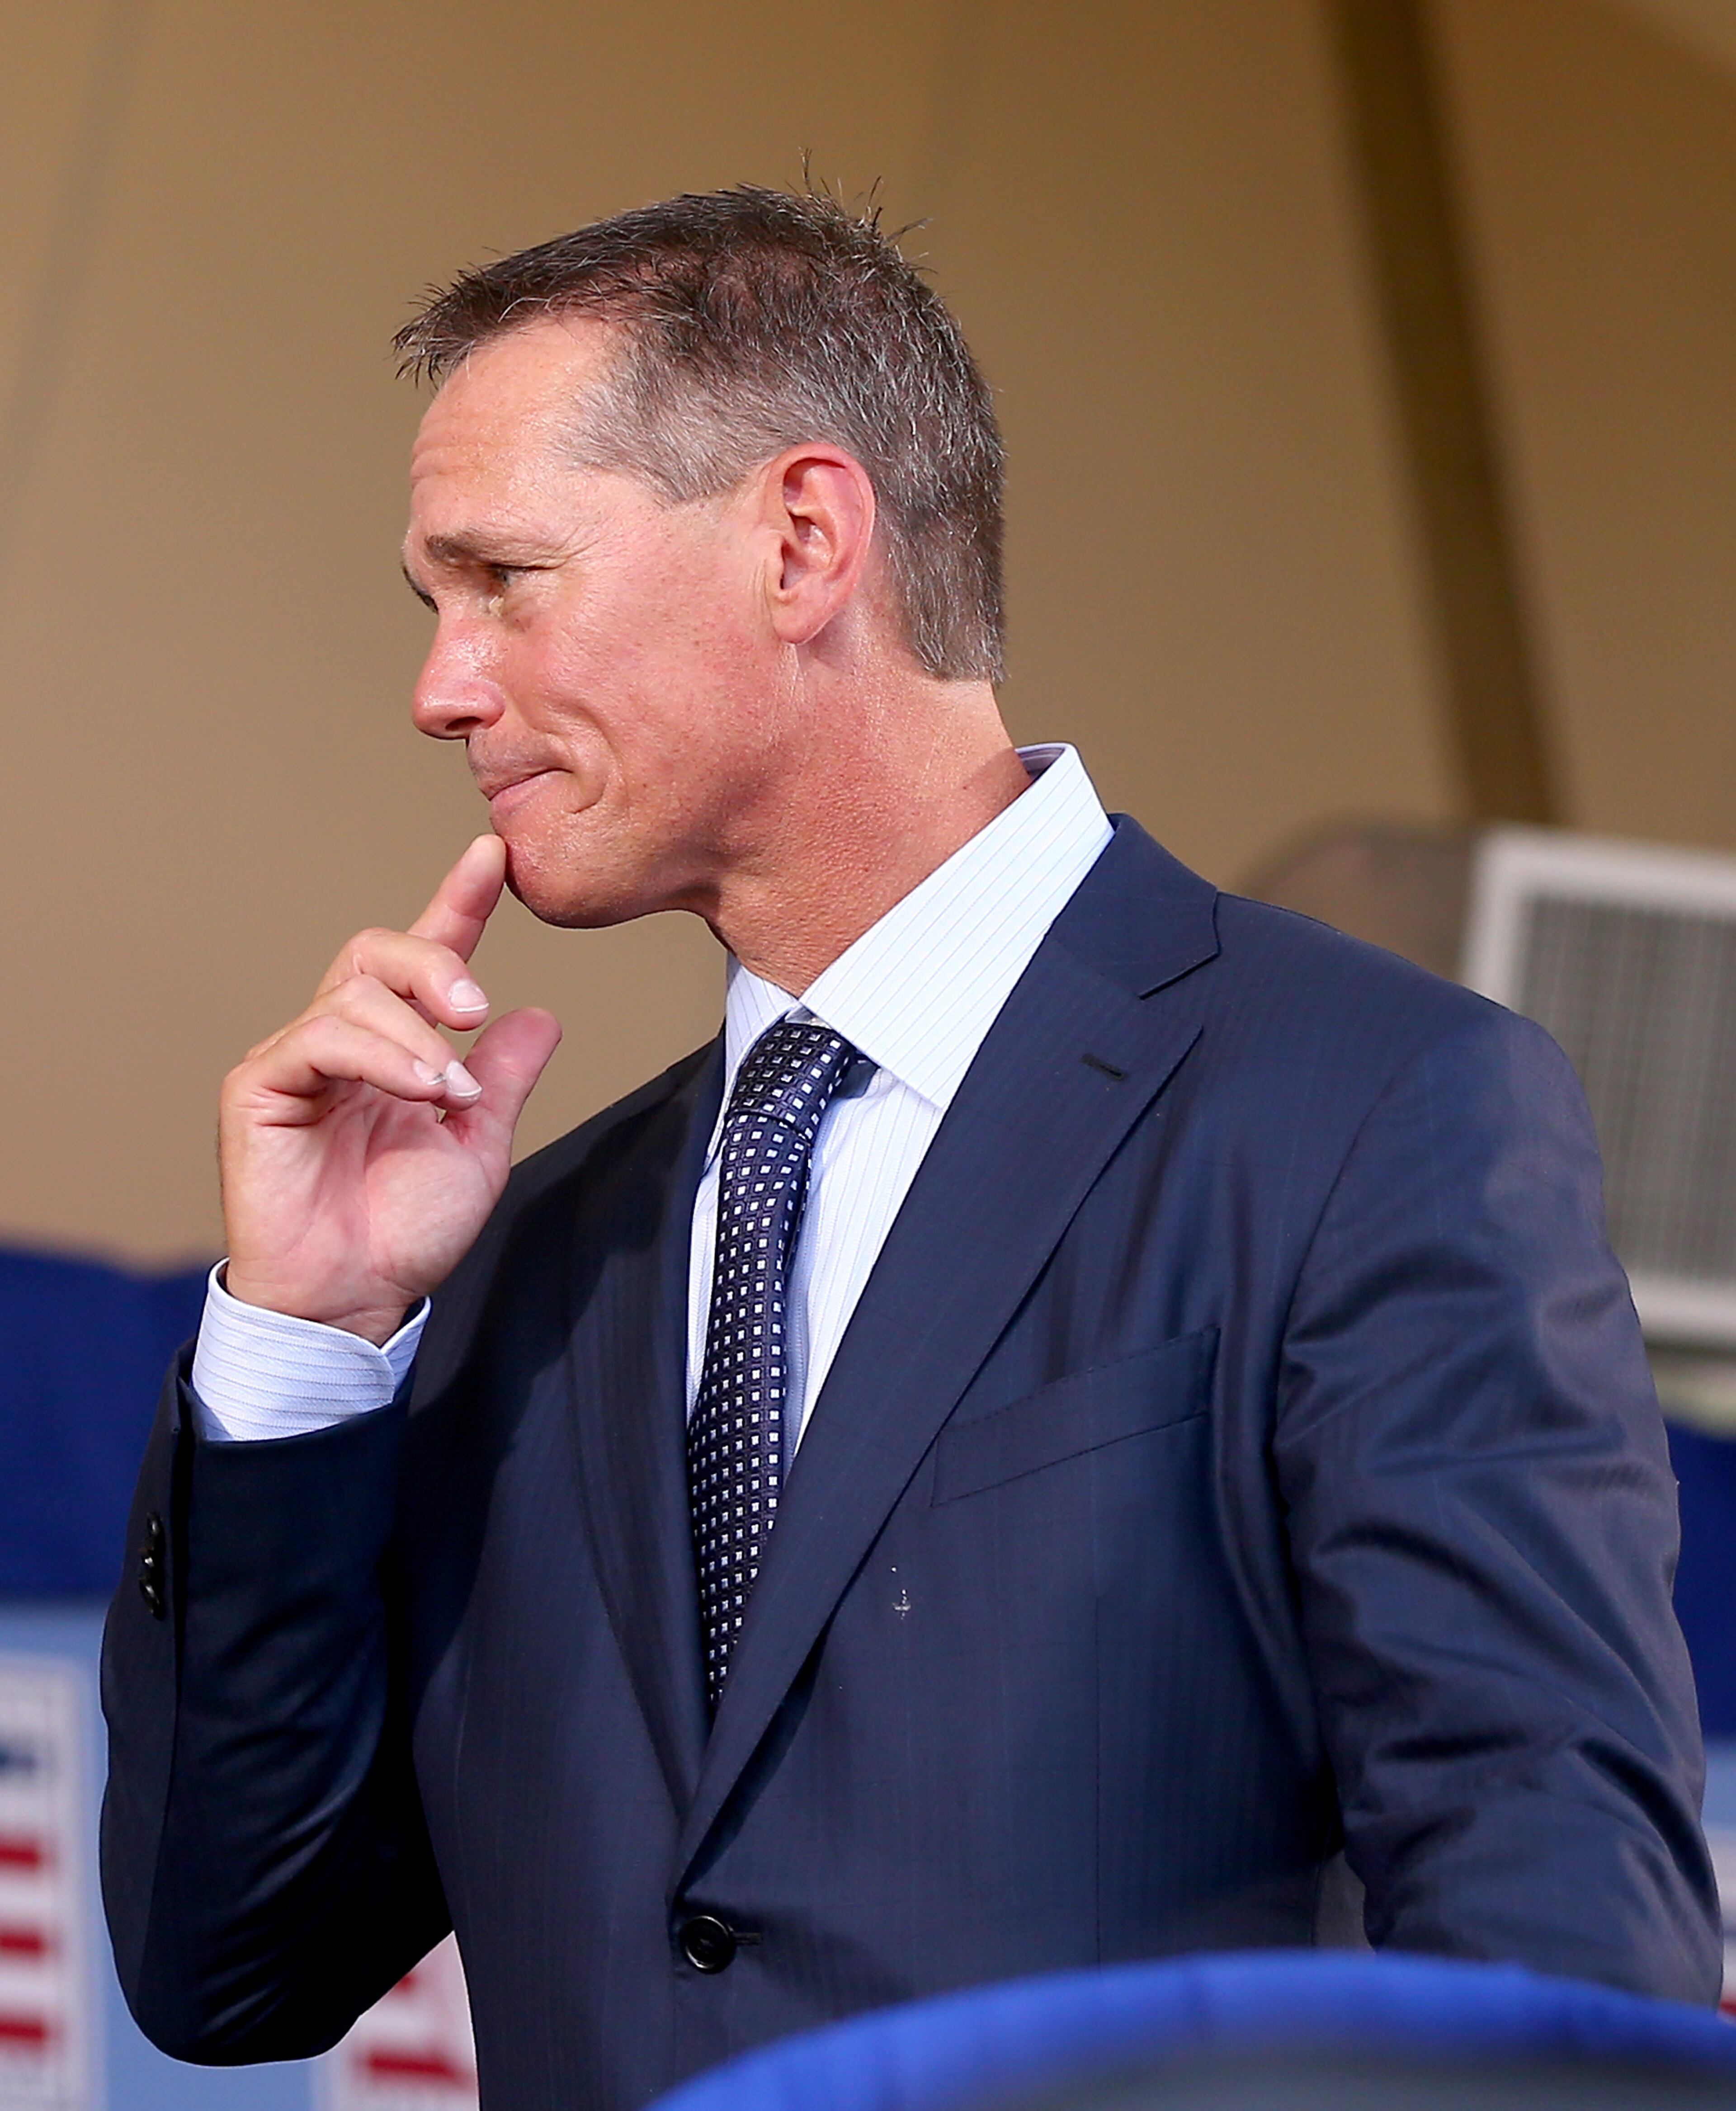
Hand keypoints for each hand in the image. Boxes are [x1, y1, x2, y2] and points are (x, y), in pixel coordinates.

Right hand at [220, 836, 562, 1342]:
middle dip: (436, 964)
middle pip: (378, 954)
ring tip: (450, 1092)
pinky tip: (420, 1089)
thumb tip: (542, 1015)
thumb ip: (503, 1077)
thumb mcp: (478, 1143)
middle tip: (475, 1012)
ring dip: (417, 1037)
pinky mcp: (258, 1086)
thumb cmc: (404, 1230)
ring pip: (355, 996)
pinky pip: (319, 1038)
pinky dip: (381, 1056)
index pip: (424, 956)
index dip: (458, 902)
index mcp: (393, 1048)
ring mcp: (294, 1060)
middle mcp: (339, 1041)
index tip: (493, 854)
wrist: (355, 1298)